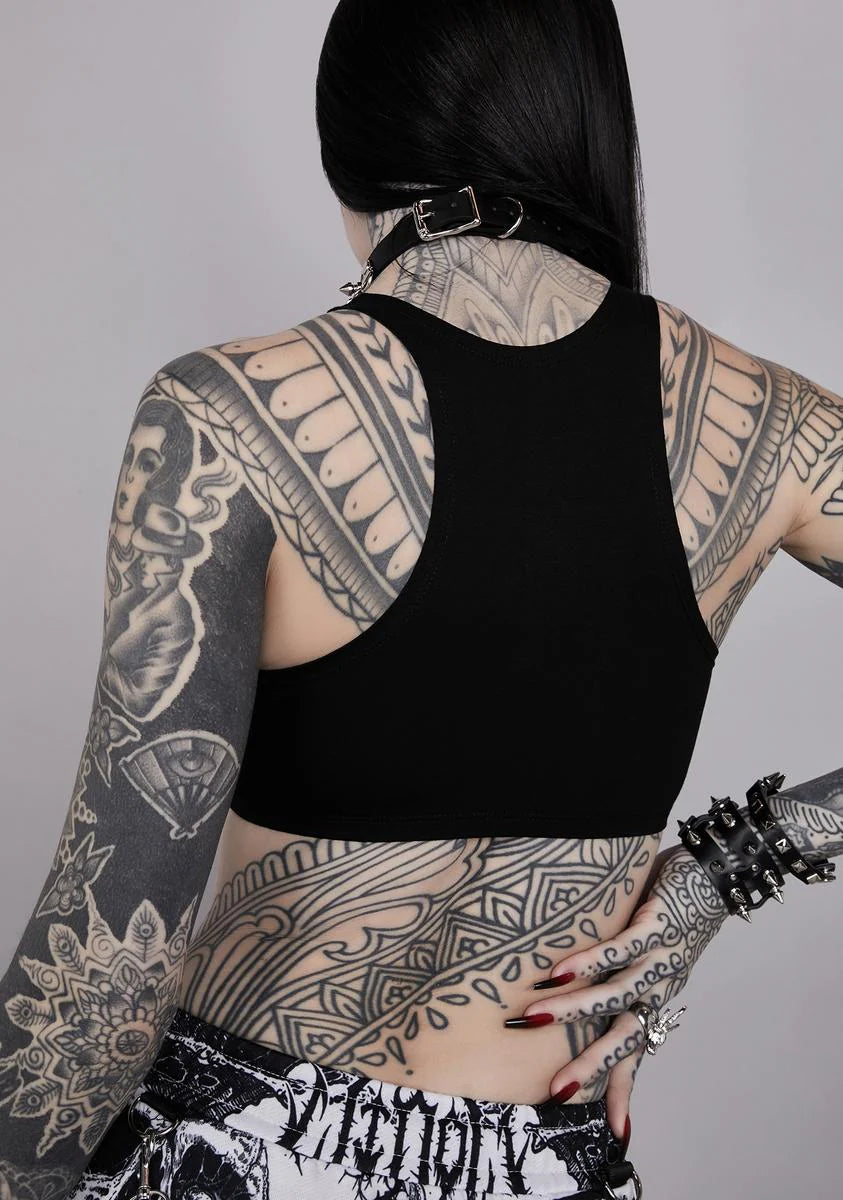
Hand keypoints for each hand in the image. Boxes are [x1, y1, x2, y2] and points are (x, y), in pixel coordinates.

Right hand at [513, 844, 727, 1139]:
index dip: (624, 1090)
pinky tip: (560, 971)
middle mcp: (660, 985)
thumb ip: (619, 969)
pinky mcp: (657, 924)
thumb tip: (571, 982)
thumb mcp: (650, 950)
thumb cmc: (677, 909)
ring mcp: (660, 956)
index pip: (638, 1050)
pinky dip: (589, 961)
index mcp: (657, 996)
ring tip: (535, 1015)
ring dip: (574, 1008)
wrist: (720, 872)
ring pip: (616, 993)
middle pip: (625, 1035)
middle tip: (555, 1091)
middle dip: (590, 1065)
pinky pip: (620, 948)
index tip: (615, 1132)